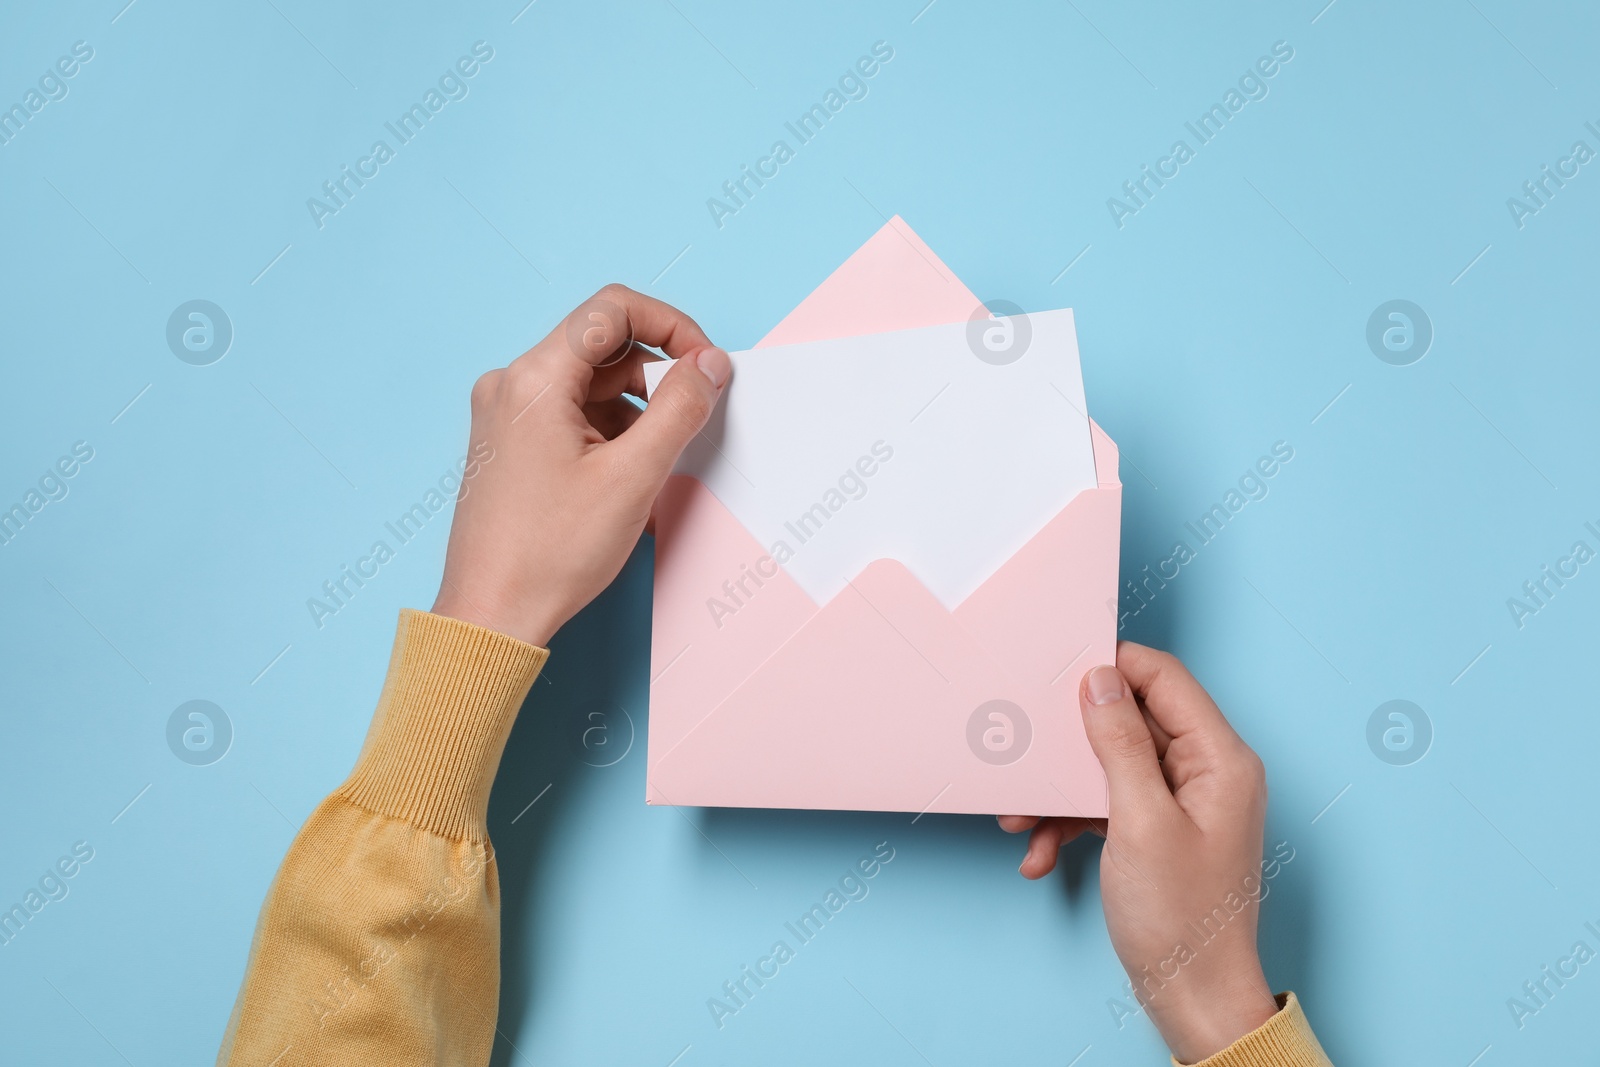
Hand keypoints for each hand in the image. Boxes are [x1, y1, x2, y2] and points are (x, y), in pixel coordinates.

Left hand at [431, 285, 729, 646]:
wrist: (492, 615)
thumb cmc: (549, 554)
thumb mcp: (633, 477)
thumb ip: (680, 409)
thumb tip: (710, 364)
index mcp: (533, 379)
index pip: (612, 310)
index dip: (672, 325)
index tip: (706, 363)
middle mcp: (511, 385)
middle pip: (602, 346)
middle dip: (657, 373)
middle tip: (695, 413)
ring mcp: (506, 415)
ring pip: (590, 383)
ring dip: (635, 406)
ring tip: (654, 459)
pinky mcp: (510, 444)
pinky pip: (571, 413)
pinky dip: (609, 430)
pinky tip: (626, 473)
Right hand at [998, 643, 1279, 1062]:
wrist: (1192, 997)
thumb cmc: (1182, 919)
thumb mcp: (1138, 821)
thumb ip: (1119, 744)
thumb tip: (1100, 681)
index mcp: (1220, 759)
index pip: (1164, 679)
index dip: (1111, 668)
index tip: (1057, 671)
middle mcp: (1207, 772)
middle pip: (1130, 723)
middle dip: (1070, 744)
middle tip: (1025, 754)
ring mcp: (1183, 802)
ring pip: (1110, 766)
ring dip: (1062, 791)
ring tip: (1022, 820)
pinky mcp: (1158, 830)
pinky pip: (1107, 804)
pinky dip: (1071, 823)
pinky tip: (1043, 854)